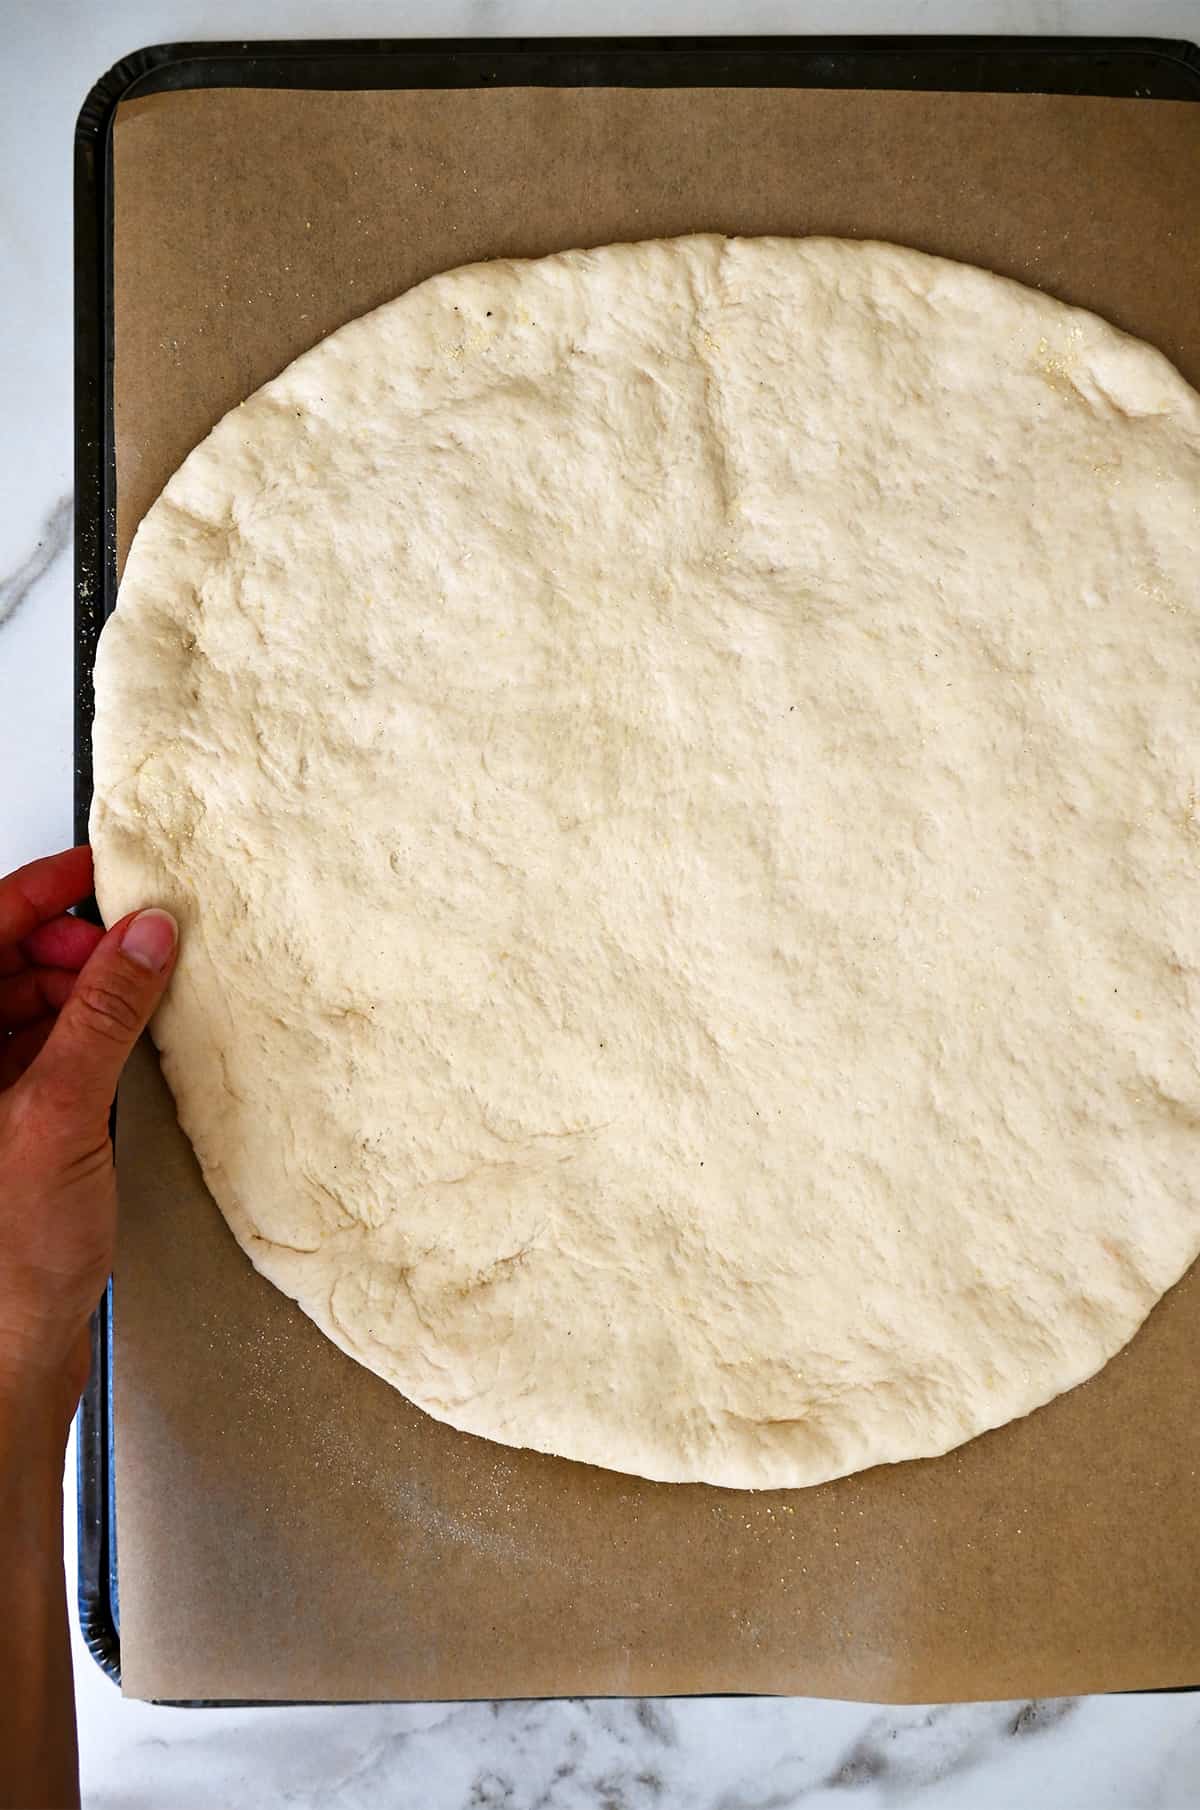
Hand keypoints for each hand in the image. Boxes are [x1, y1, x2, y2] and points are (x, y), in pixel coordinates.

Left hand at [0, 847, 177, 1427]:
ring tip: (142, 988)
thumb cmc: (5, 1265)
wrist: (7, 1361)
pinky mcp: (7, 1133)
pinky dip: (86, 1037)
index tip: (102, 868)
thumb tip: (142, 937)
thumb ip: (104, 1016)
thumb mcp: (62, 1117)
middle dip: (72, 944)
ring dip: (84, 990)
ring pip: (25, 1008)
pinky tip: (127, 1040)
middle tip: (139, 941)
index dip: (41, 891)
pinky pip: (45, 1054)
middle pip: (2, 966)